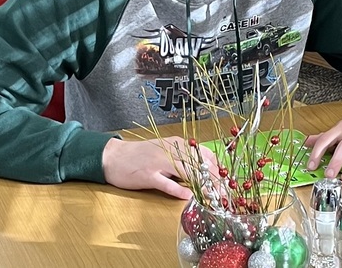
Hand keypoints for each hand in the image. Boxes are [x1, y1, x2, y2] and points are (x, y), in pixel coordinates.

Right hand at [102, 137, 216, 198]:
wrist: (113, 156)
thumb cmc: (141, 155)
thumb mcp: (165, 151)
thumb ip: (183, 158)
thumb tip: (205, 169)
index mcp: (177, 144)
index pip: (205, 155)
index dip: (218, 169)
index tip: (228, 181)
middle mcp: (171, 150)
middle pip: (199, 165)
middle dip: (215, 180)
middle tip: (225, 194)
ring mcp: (159, 162)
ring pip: (187, 173)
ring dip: (202, 186)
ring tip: (214, 197)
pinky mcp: (148, 175)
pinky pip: (166, 183)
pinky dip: (178, 190)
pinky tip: (188, 197)